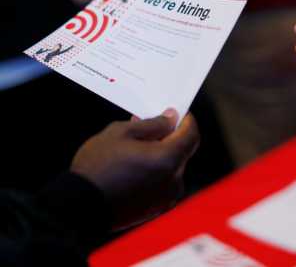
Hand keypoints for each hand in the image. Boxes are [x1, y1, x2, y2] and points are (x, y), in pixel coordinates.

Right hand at [71, 109, 198, 229]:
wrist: (77, 207)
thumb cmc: (98, 166)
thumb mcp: (121, 133)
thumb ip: (153, 124)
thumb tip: (171, 118)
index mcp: (168, 159)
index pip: (191, 134)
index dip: (186, 120)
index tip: (176, 112)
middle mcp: (174, 181)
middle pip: (182, 151)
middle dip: (169, 136)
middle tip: (148, 125)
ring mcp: (166, 197)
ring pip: (172, 167)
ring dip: (161, 154)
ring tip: (135, 147)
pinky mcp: (157, 208)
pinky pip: (163, 183)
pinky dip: (156, 171)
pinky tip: (135, 166)